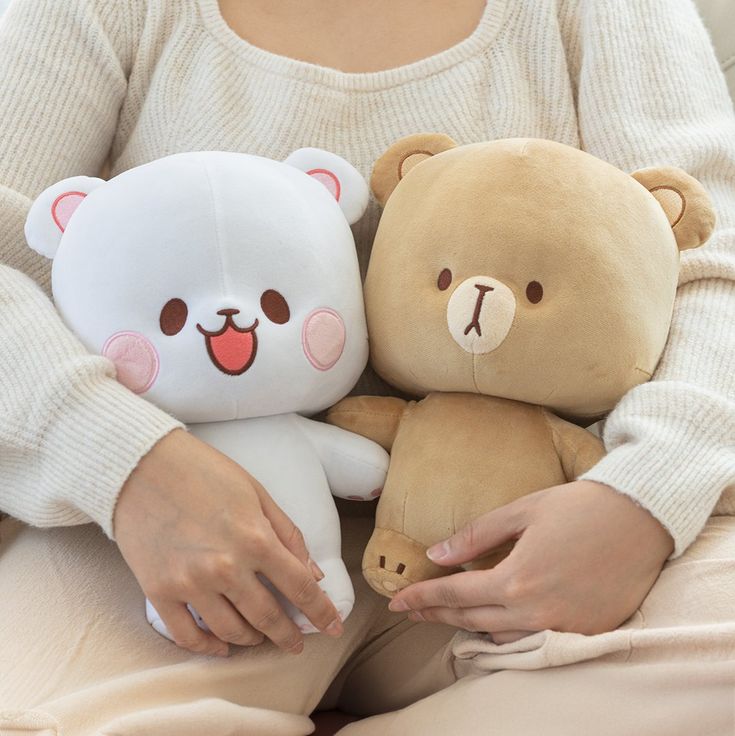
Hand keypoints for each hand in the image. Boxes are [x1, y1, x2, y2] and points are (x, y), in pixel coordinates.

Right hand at [114, 429, 342, 656]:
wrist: (141, 466)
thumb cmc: (204, 472)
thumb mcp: (257, 493)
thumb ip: (287, 534)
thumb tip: (313, 572)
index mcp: (255, 539)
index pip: (300, 587)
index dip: (321, 612)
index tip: (334, 627)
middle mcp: (226, 567)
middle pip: (268, 617)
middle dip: (288, 635)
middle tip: (297, 643)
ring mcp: (190, 583)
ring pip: (231, 630)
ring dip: (252, 639)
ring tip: (260, 637)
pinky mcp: (159, 591)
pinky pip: (188, 634)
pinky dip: (209, 646)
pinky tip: (222, 646)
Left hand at [389, 480, 673, 643]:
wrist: (640, 518)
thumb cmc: (578, 507)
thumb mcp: (521, 511)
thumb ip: (475, 537)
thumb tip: (435, 555)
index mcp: (516, 579)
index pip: (455, 595)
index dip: (422, 598)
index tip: (397, 601)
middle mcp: (536, 611)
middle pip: (472, 620)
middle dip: (436, 614)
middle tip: (411, 610)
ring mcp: (562, 627)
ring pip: (500, 636)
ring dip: (469, 625)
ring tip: (447, 614)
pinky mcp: (585, 632)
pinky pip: (533, 641)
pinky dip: (507, 633)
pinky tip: (495, 622)